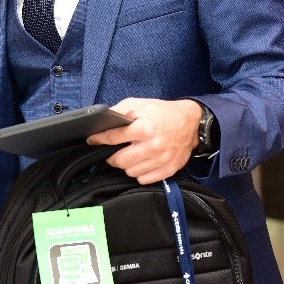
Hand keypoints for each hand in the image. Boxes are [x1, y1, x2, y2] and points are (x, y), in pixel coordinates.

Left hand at [87, 97, 202, 184]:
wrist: (190, 122)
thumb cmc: (162, 113)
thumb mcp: (139, 104)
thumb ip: (119, 111)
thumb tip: (102, 120)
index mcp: (144, 128)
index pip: (113, 138)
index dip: (98, 139)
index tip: (92, 140)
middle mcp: (153, 146)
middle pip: (120, 161)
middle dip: (111, 157)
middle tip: (111, 151)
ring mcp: (162, 160)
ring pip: (131, 172)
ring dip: (125, 165)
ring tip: (127, 156)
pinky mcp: (169, 169)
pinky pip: (144, 179)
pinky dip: (139, 173)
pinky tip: (139, 163)